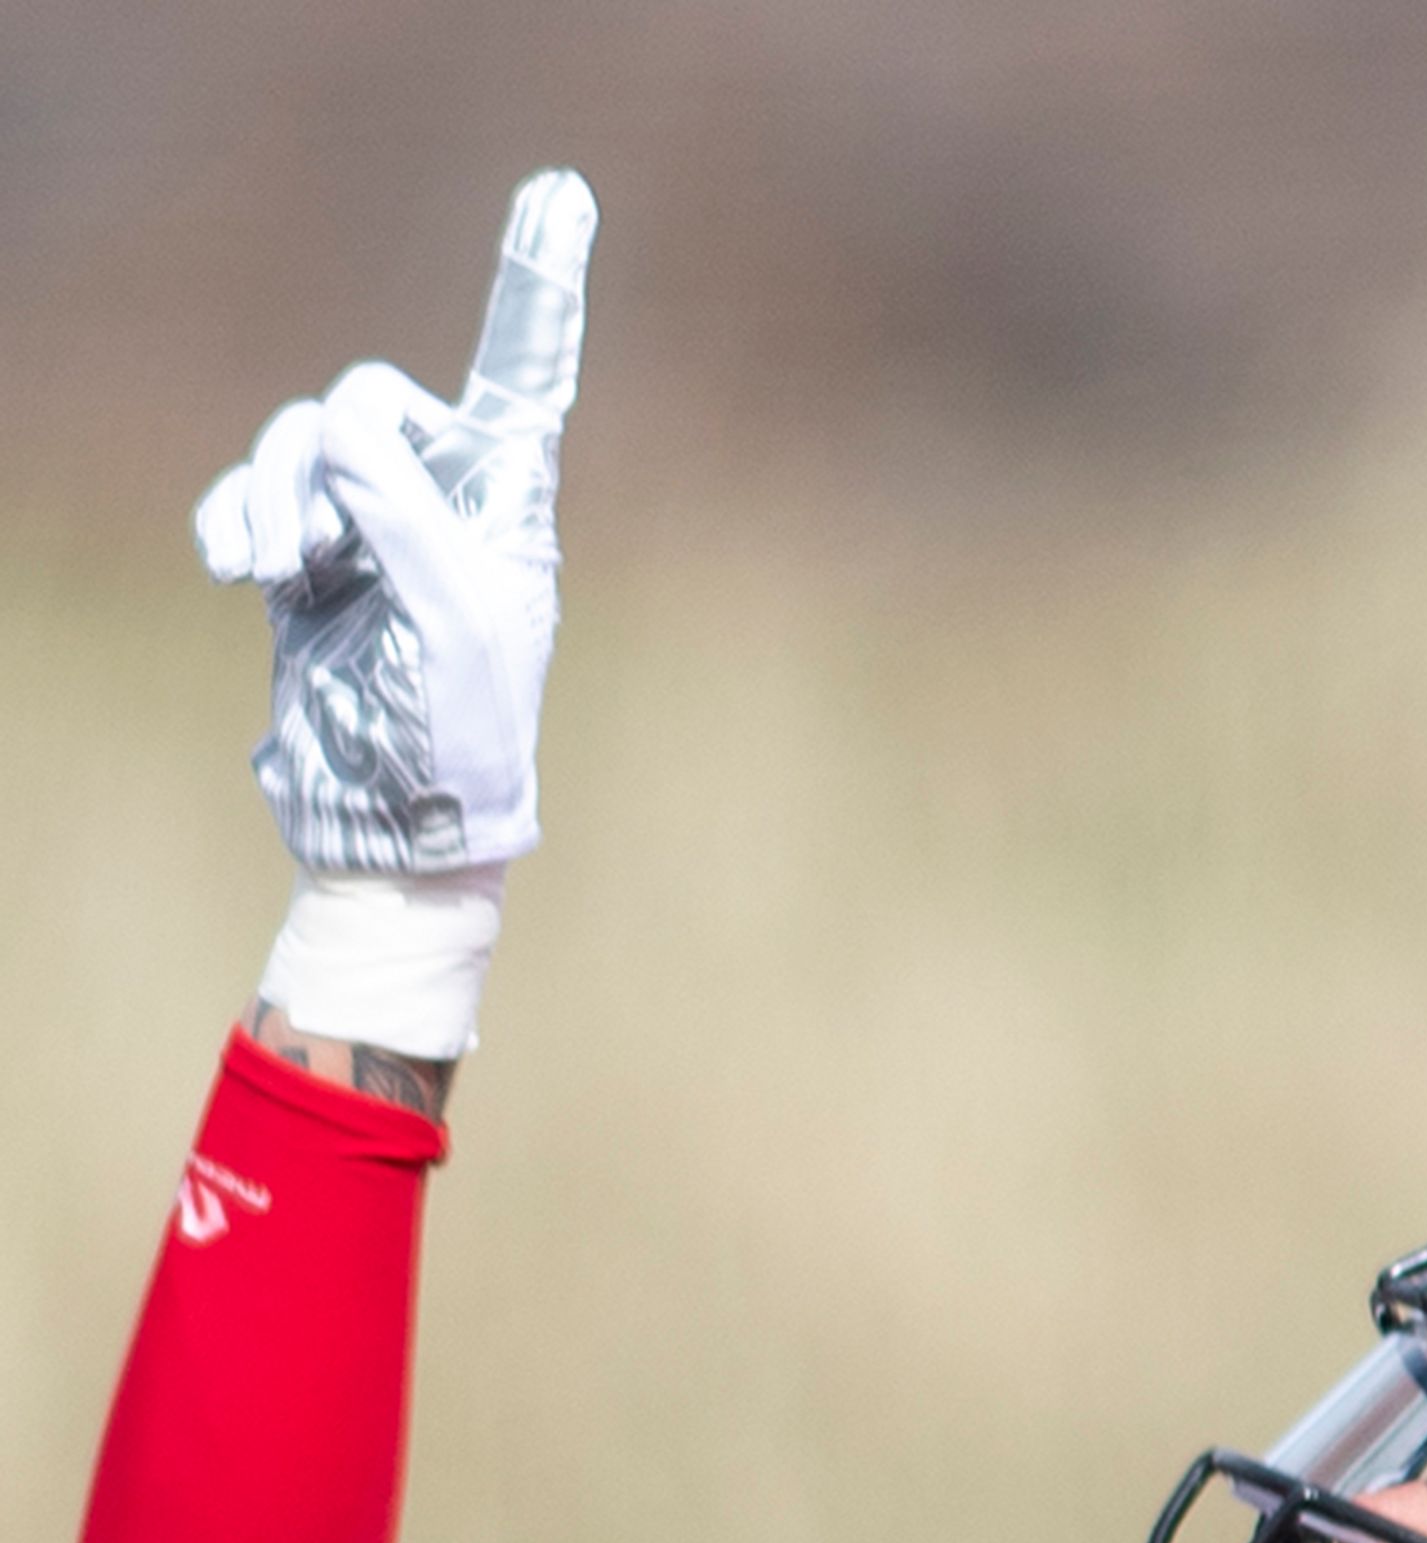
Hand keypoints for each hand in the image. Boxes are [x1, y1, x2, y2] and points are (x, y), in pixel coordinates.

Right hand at [195, 170, 595, 875]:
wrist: (393, 832)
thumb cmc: (459, 739)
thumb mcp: (456, 622)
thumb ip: (407, 514)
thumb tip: (340, 432)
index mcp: (508, 505)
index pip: (526, 374)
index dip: (538, 285)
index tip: (561, 191)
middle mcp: (440, 502)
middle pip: (373, 396)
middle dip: (333, 452)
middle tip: (319, 544)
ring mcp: (366, 530)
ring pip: (303, 443)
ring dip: (274, 493)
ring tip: (273, 570)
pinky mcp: (302, 565)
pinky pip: (249, 497)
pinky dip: (230, 521)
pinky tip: (230, 572)